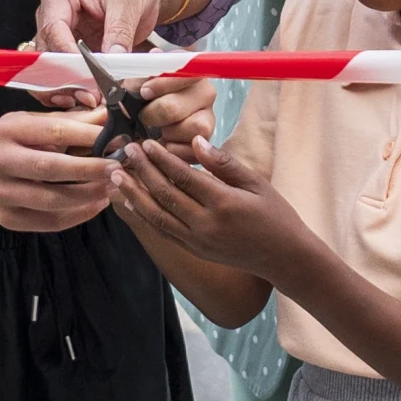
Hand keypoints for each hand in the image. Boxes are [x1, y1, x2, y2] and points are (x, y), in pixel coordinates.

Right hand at [0, 107, 121, 234]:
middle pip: (50, 167)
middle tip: (118, 168)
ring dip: (88, 195)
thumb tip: (110, 115)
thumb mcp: (42, 124)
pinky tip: (97, 204)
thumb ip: (75, 122)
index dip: (88, 135)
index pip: (54, 131)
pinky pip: (49, 222)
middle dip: (89, 169)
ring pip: (51, 200)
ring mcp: (0, 192)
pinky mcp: (7, 218)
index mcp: (8, 129)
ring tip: (112, 187)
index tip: (117, 138)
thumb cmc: (24, 143)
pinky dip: (78, 215)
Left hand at [110, 137, 315, 275]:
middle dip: (142, 171)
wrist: (283, 258)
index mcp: (223, 204)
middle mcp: (206, 225)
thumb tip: (195, 142)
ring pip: (156, 216)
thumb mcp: (257, 183)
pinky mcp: (195, 250)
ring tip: (116, 176)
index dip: (161, 158)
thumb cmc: (275, 215)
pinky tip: (131, 201)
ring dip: (133, 194)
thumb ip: (224, 163)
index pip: (183, 176)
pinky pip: (163, 231)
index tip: (145, 143)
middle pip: (164, 194)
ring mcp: (197, 241)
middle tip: (125, 151)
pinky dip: (144, 216)